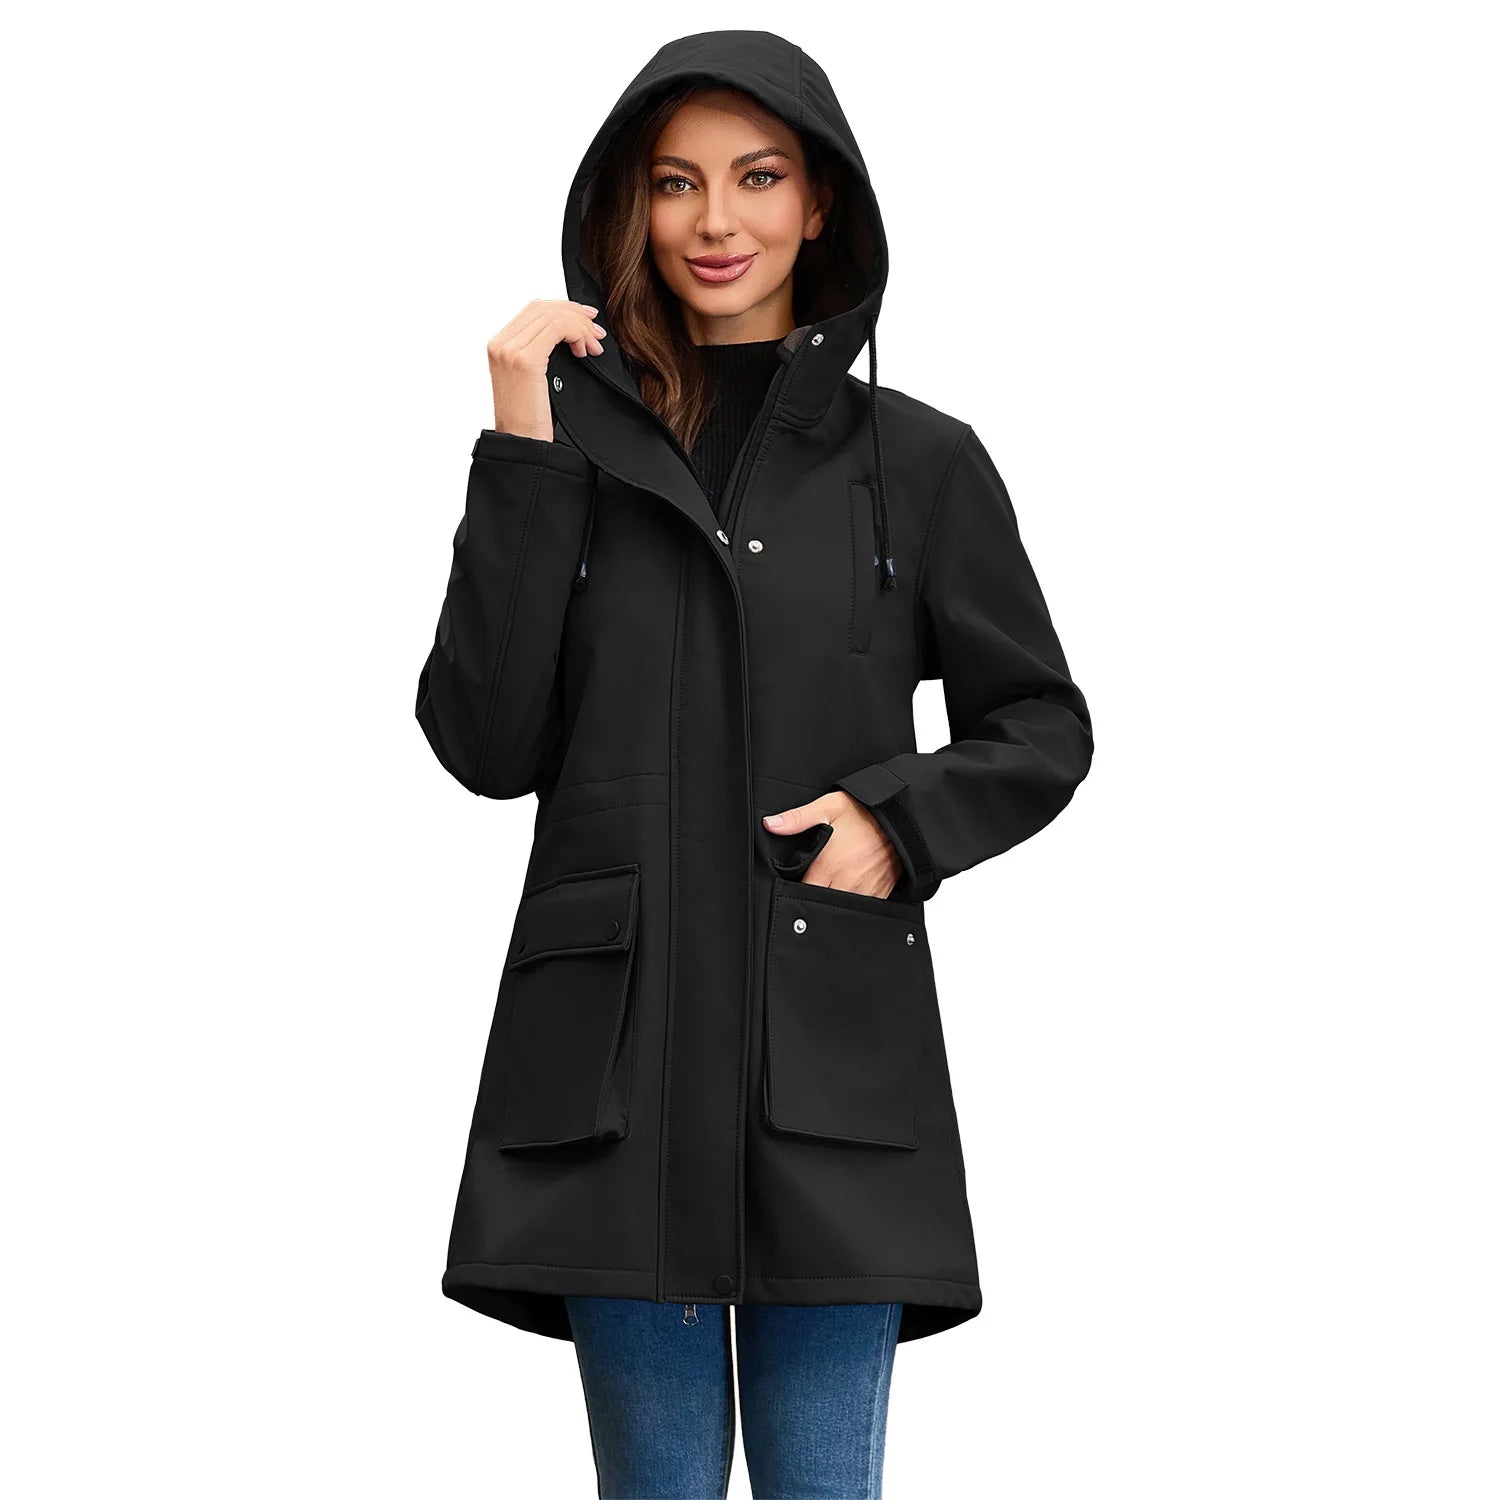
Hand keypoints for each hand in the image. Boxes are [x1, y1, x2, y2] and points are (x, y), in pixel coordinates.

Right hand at [487, 299, 608, 442]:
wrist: (522, 444)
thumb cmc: (530, 419)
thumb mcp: (533, 378)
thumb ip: (541, 351)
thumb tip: (568, 333)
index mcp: (499, 345)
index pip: (534, 310)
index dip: (563, 308)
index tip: (586, 318)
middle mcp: (500, 344)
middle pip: (543, 308)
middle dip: (575, 314)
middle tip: (596, 332)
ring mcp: (510, 350)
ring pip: (552, 316)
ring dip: (580, 326)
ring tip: (594, 345)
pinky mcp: (525, 360)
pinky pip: (557, 329)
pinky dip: (577, 333)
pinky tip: (585, 351)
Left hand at [762, 791, 902, 898]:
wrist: (902, 818)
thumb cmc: (866, 812)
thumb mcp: (828, 807)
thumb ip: (797, 819)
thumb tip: (771, 825)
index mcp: (829, 866)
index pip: (802, 893)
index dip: (794, 891)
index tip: (793, 883)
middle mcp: (846, 883)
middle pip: (821, 904)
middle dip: (813, 899)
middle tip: (812, 885)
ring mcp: (865, 891)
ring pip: (841, 910)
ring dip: (833, 902)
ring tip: (832, 886)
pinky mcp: (880, 894)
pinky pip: (862, 909)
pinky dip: (854, 903)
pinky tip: (849, 890)